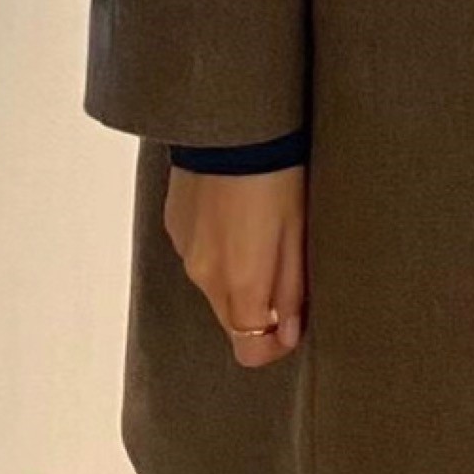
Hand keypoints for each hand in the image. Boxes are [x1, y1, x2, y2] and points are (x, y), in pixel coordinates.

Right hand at [164, 164, 307, 367]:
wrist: (233, 125)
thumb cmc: (278, 175)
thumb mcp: (298, 233)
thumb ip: (291, 289)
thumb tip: (288, 332)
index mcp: (240, 281)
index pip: (248, 348)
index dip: (271, 347)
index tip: (290, 329)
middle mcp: (205, 275)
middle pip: (230, 318)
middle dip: (256, 310)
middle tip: (284, 269)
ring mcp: (185, 250)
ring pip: (214, 285)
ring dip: (237, 274)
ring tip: (262, 231)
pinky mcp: (175, 225)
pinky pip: (199, 253)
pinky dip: (219, 247)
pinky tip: (236, 213)